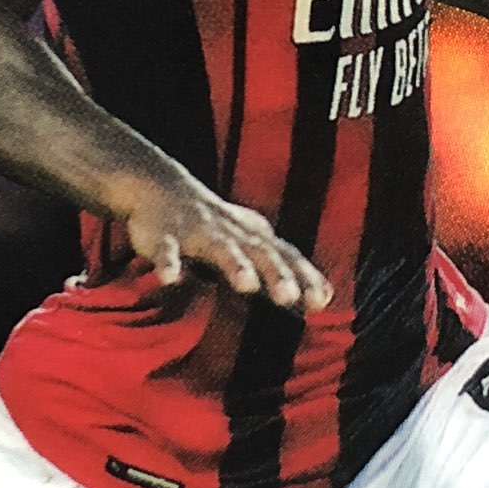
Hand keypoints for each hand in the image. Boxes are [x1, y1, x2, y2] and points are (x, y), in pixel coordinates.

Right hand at [115, 169, 332, 311]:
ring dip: (235, 263)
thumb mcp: (253, 242)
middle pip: (260, 253)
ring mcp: (200, 232)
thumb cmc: (217, 226)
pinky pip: (167, 250)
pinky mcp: (164, 235)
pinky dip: (169, 263)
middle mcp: (233, 233)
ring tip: (246, 283)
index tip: (322, 302)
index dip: (305, 278)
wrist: (160, 185)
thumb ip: (286, 267)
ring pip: (221, 249)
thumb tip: (329, 298)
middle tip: (288, 296)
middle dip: (275, 273)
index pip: (287, 257)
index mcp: (255, 238)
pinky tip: (170, 279)